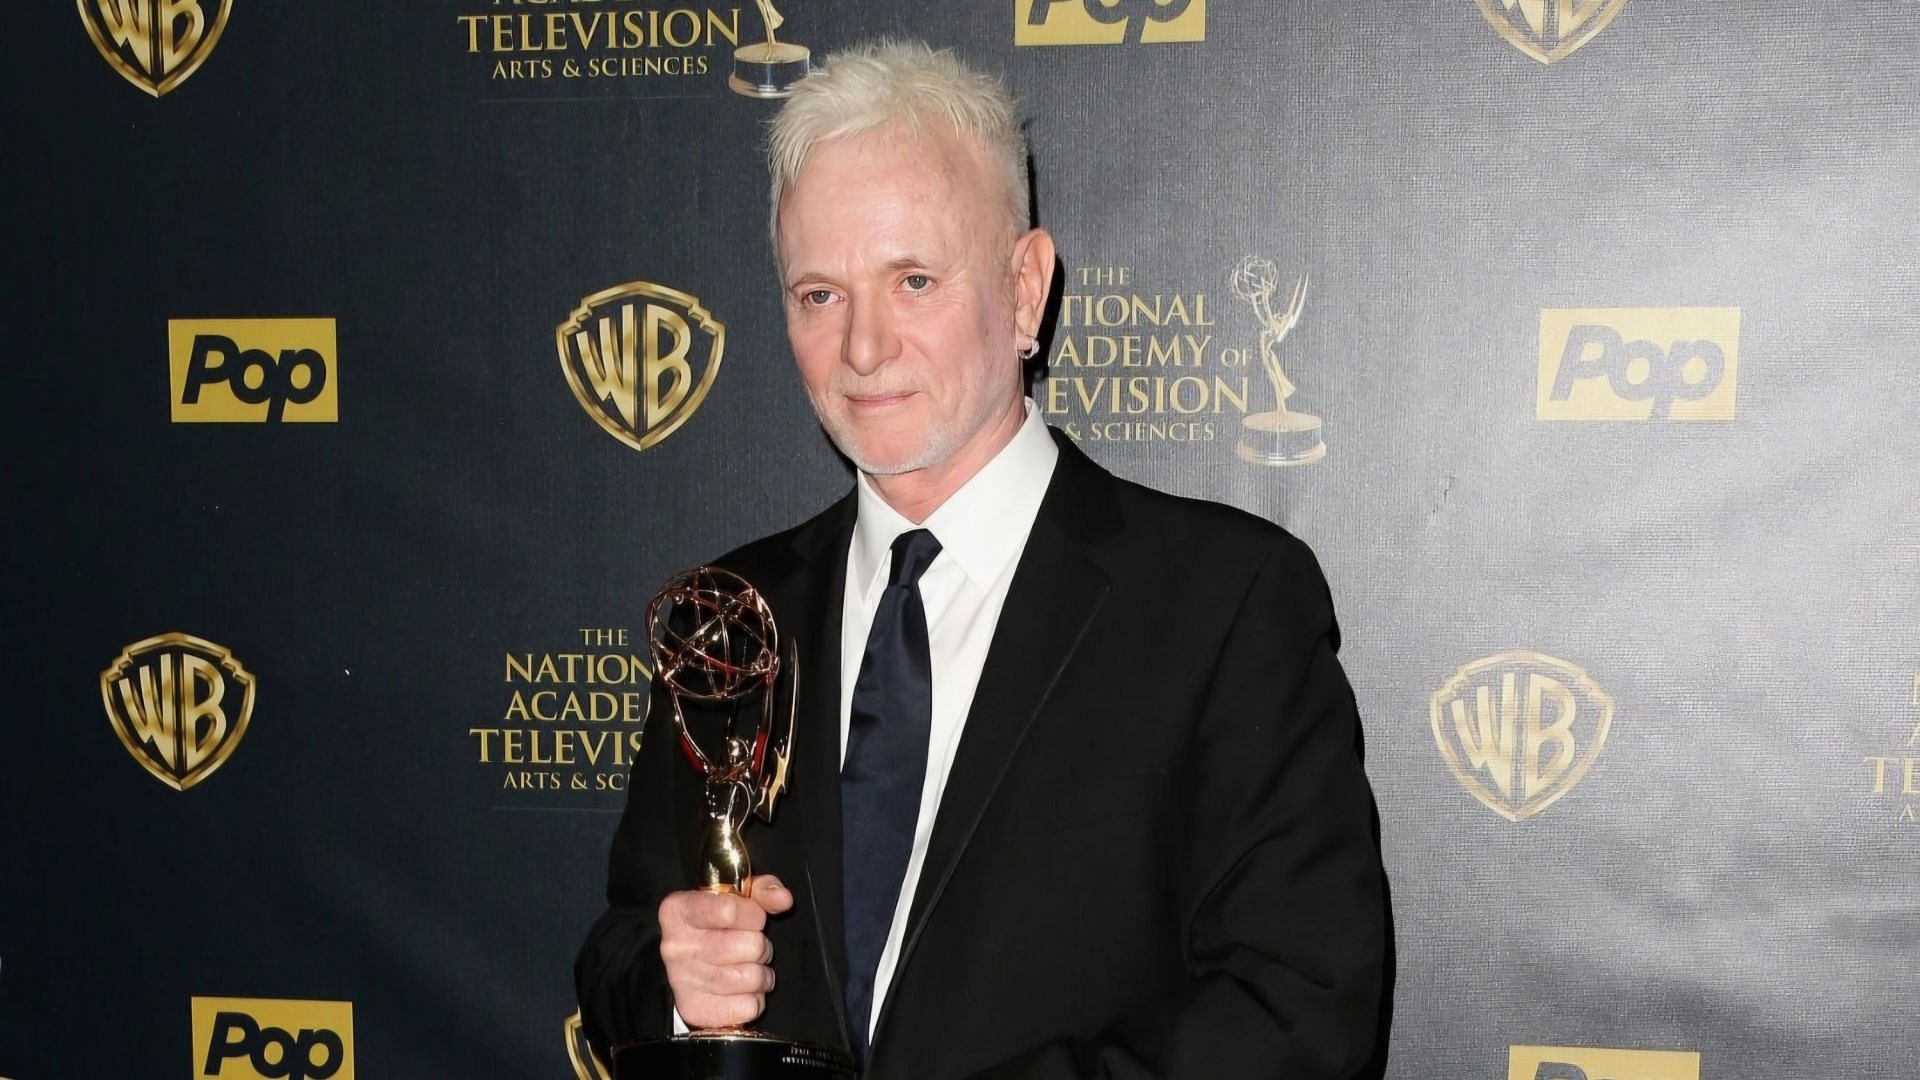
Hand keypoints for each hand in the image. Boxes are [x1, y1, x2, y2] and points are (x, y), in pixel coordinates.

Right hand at [658, 874, 793, 1028]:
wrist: (690, 964)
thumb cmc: (717, 926)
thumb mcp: (737, 897)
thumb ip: (763, 890)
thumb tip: (783, 899)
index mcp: (679, 910)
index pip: (730, 910)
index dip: (754, 915)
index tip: (752, 918)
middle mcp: (675, 946)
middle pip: (749, 946)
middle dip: (761, 946)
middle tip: (750, 946)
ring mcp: (682, 980)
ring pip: (752, 978)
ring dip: (761, 974)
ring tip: (747, 967)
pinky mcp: (696, 1010)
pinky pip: (748, 1006)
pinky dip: (754, 999)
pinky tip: (741, 990)